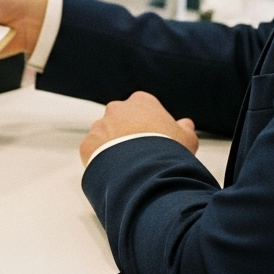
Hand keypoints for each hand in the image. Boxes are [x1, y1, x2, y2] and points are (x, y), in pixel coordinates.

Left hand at [79, 91, 197, 164]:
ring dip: (112, 146)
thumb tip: (186, 124)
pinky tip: (113, 172)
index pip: (142, 107)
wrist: (145, 170)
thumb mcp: (187, 138)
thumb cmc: (168, 151)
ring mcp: (99, 125)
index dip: (149, 124)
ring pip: (104, 135)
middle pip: (121, 120)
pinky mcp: (87, 144)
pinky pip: (92, 151)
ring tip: (126, 166)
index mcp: (141, 101)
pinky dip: (100, 161)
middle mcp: (117, 109)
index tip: (154, 138)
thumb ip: (185, 128)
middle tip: (139, 154)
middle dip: (127, 133)